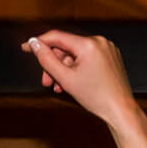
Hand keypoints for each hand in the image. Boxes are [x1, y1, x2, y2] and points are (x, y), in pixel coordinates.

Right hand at [23, 30, 138, 126]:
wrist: (121, 111)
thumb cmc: (96, 97)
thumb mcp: (65, 79)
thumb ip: (46, 59)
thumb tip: (34, 43)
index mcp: (88, 44)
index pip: (56, 37)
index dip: (38, 42)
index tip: (25, 47)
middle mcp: (99, 41)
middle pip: (66, 48)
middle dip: (54, 65)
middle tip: (45, 81)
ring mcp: (107, 48)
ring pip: (76, 55)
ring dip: (64, 70)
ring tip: (59, 87)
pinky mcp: (111, 57)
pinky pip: (88, 58)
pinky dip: (77, 69)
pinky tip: (72, 83)